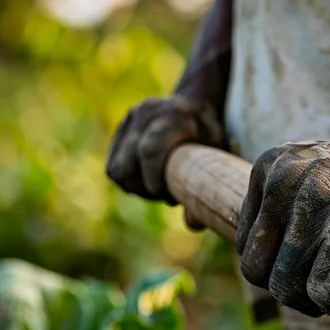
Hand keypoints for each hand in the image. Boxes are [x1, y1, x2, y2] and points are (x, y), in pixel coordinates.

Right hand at [106, 96, 225, 228]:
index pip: (150, 150)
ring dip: (134, 187)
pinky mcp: (120, 128)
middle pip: (127, 164)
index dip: (155, 181)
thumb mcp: (216, 159)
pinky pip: (113, 167)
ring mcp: (130, 118)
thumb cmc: (210, 138)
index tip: (171, 197)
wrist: (195, 105)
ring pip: (116, 168)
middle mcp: (148, 112)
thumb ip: (208, 189)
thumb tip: (193, 223)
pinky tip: (147, 180)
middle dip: (144, 188)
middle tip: (166, 194)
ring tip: (157, 187)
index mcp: (176, 116)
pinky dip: (128, 181)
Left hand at [235, 128, 329, 319]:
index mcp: (270, 166)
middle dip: (291, 289)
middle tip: (324, 284)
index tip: (309, 264)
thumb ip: (276, 210)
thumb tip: (240, 257)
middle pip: (258, 272)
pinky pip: (324, 292)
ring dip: (315, 301)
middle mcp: (287, 179)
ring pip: (287, 287)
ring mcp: (321, 202)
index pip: (245, 246)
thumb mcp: (309, 177)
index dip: (276, 266)